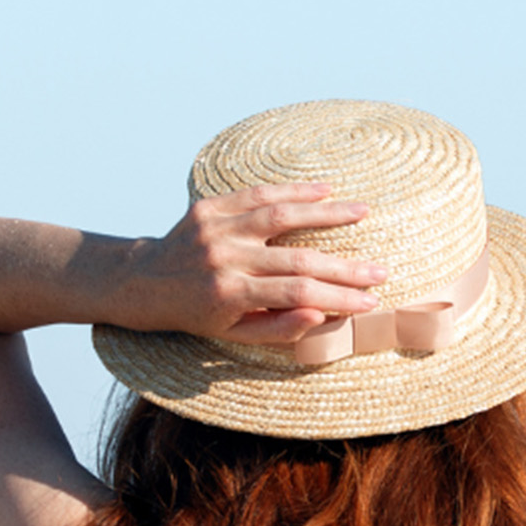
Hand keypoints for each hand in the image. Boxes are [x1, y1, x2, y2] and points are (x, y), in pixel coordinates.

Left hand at [117, 182, 390, 344]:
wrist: (144, 282)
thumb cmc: (197, 315)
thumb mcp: (233, 335)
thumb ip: (278, 328)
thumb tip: (321, 315)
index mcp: (230, 295)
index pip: (297, 295)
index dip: (338, 298)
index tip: (370, 302)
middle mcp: (224, 259)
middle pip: (298, 260)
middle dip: (345, 267)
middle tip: (380, 271)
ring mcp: (216, 229)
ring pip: (280, 216)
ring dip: (326, 213)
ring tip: (362, 211)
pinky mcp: (210, 207)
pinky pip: (257, 194)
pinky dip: (292, 190)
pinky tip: (324, 190)